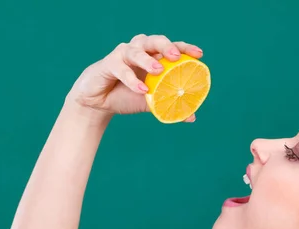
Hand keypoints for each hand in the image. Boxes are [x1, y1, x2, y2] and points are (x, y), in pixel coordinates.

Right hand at [65, 34, 203, 120]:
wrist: (99, 104)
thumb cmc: (126, 97)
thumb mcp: (150, 103)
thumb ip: (168, 106)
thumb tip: (191, 117)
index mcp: (152, 56)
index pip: (171, 47)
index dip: (185, 48)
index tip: (199, 54)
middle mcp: (139, 50)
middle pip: (154, 41)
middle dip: (166, 46)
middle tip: (176, 56)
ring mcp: (123, 54)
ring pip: (136, 50)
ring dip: (147, 60)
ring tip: (158, 71)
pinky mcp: (108, 63)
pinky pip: (121, 68)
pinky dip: (132, 79)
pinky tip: (141, 90)